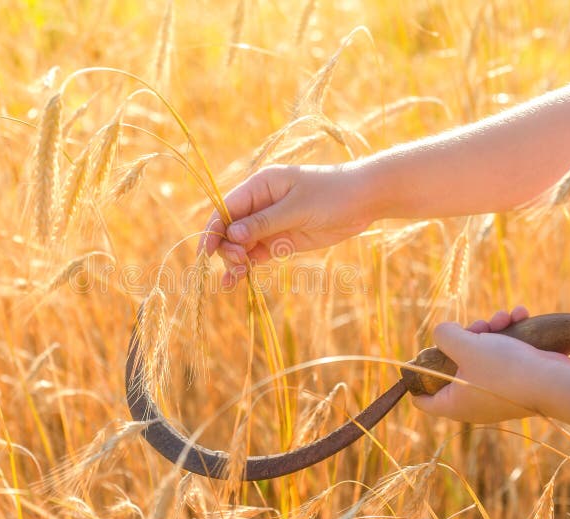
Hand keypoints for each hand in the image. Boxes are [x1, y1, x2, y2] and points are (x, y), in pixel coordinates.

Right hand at [199, 164, 378, 285]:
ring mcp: (269, 223)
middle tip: (239, 262)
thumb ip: (265, 222)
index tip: (204, 253)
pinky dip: (246, 266)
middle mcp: (260, 204)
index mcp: (259, 186)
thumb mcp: (298, 208)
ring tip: (234, 279)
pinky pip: (256, 254)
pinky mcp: (280, 240)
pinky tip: (236, 281)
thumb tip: (232, 234)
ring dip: (234, 261)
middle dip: (227, 248)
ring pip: (240, 244)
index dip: (212, 230)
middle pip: (229, 229)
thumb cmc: (332, 194)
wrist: (365, 200)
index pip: (226, 208)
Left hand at [411, 306, 569, 422]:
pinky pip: (505, 355)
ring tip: (504, 317)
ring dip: (492, 329)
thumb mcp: (464, 345)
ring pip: (482, 354)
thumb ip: (444, 336)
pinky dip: (511, 335)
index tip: (419, 359)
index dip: (416, 380)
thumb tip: (444, 332)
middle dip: (465, 338)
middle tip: (478, 327)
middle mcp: (473, 401)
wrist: (555, 382)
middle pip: (453, 365)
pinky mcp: (516, 380)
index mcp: (454, 403)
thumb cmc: (503, 368)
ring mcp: (496, 391)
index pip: (422, 400)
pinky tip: (520, 315)